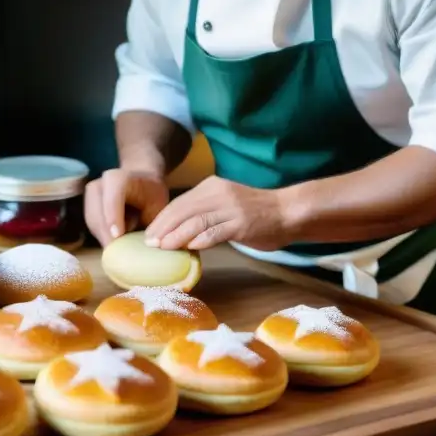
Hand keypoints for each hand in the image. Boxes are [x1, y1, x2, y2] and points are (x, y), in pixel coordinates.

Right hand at [84, 168, 169, 246]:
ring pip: (93, 222)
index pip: (112, 197)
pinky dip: (104, 237)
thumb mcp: (157, 206)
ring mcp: (90, 198)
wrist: (141, 182)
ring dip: (105, 238)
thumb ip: (151, 223)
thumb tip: (147, 245)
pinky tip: (116, 244)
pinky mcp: (88, 209)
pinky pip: (93, 227)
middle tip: (118, 254)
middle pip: (97, 212)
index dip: (113, 216)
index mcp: (119, 178)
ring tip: (120, 250)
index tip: (117, 236)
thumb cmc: (152, 195)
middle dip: (107, 234)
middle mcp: (100, 185)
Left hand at [143, 176, 294, 251]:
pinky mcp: (241, 223)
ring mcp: (230, 208)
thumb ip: (203, 213)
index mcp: (211, 187)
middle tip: (149, 244)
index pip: (179, 203)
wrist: (287, 211)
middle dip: (163, 228)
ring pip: (196, 221)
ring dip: (176, 236)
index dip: (161, 219)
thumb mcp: (224, 205)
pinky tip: (189, 248)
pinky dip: (200, 240)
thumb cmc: (254, 212)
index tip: (148, 234)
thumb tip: (177, 231)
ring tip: (163, 247)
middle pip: (183, 210)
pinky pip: (215, 232)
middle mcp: (218, 193)